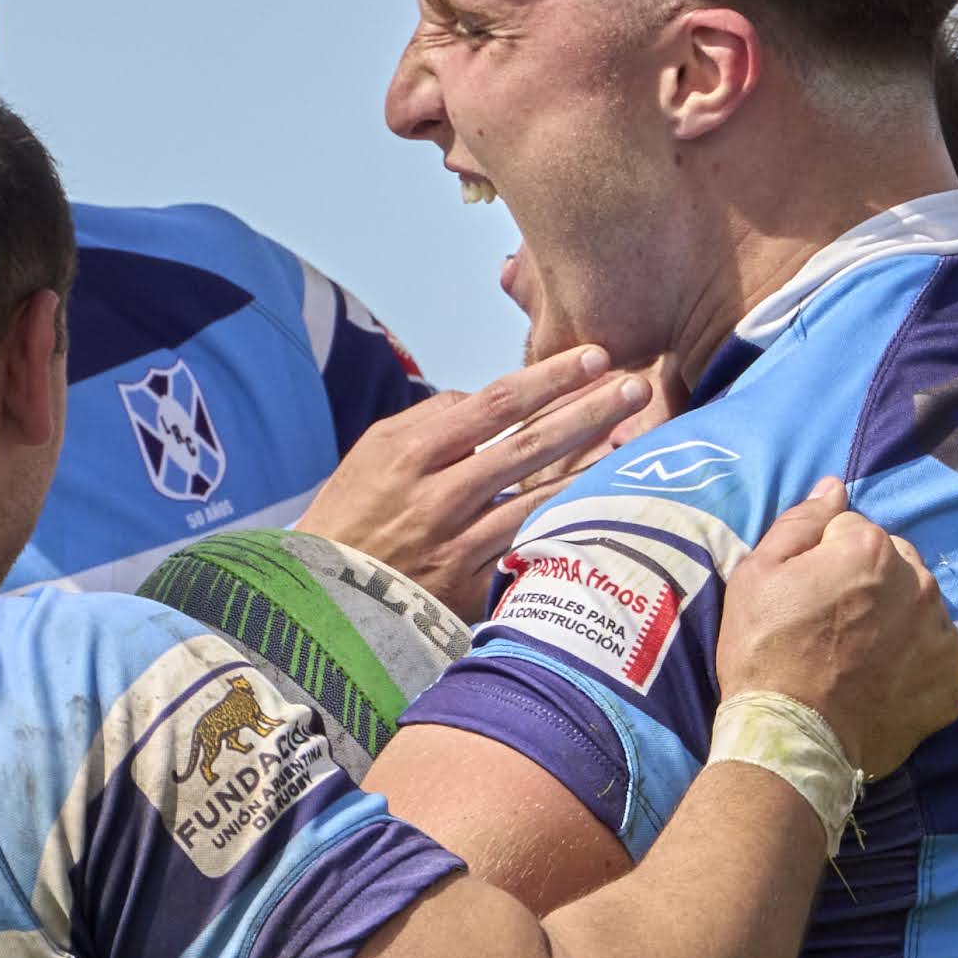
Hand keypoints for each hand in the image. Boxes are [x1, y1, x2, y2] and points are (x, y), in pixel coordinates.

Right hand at [293, 346, 655, 611]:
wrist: (322, 600)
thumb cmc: (352, 516)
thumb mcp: (373, 452)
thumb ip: (430, 417)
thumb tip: (488, 400)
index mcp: (414, 453)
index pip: (495, 404)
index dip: (549, 378)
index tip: (593, 358)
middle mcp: (441, 496)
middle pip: (530, 444)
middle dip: (588, 411)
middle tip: (635, 387)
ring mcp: (460, 544)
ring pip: (540, 497)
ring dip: (591, 465)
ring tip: (634, 437)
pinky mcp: (472, 586)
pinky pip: (530, 545)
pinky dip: (567, 519)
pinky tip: (599, 500)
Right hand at [713, 481, 957, 773]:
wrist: (788, 737)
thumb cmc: (763, 651)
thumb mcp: (757, 573)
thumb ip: (802, 521)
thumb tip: (835, 487)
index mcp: (873, 549)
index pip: (854, 531)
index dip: (823, 558)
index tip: (805, 593)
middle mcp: (920, 586)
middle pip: (896, 567)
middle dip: (869, 584)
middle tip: (831, 625)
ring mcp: (940, 638)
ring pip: (920, 611)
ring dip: (896, 622)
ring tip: (856, 657)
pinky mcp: (950, 686)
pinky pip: (935, 660)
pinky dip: (913, 669)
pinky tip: (879, 684)